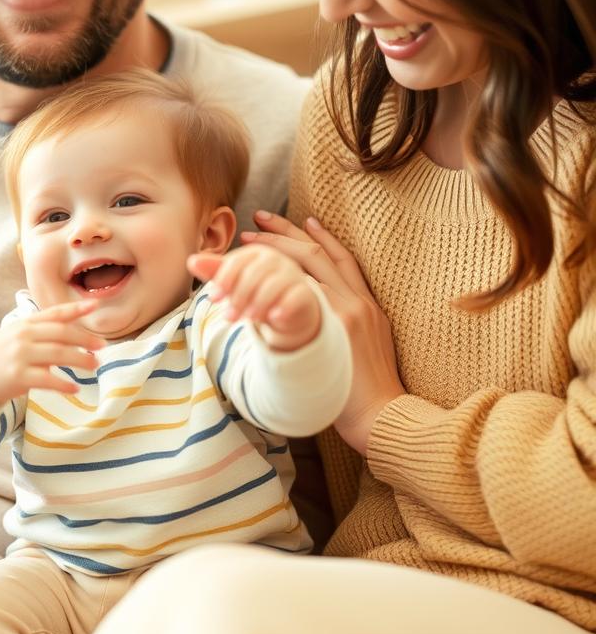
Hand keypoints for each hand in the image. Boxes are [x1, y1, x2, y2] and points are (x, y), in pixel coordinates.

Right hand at [0, 300, 104, 408]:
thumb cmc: (0, 354)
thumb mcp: (18, 335)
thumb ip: (42, 332)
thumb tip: (75, 334)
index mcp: (26, 323)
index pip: (55, 313)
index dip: (76, 308)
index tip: (95, 304)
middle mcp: (24, 335)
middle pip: (61, 333)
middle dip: (85, 338)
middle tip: (102, 346)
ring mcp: (20, 355)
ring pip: (58, 354)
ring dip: (80, 359)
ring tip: (94, 365)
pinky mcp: (17, 376)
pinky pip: (46, 379)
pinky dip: (63, 384)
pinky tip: (75, 389)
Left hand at [187, 244, 321, 351]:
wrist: (285, 310)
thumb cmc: (256, 292)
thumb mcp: (234, 283)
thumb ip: (215, 271)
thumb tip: (191, 261)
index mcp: (257, 253)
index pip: (238, 261)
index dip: (224, 279)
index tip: (214, 298)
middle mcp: (277, 260)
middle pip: (254, 274)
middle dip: (239, 296)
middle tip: (228, 317)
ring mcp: (293, 275)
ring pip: (273, 286)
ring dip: (257, 303)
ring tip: (247, 319)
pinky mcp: (305, 293)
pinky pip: (295, 297)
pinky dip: (283, 307)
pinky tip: (273, 318)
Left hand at [242, 212, 405, 452]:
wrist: (384, 415)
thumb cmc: (370, 392)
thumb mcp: (369, 348)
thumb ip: (351, 327)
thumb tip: (325, 320)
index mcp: (367, 305)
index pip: (342, 258)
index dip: (320, 236)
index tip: (301, 220)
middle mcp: (358, 302)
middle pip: (321, 253)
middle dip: (288, 232)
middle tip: (260, 217)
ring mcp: (348, 312)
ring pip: (310, 264)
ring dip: (277, 247)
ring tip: (250, 237)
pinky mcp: (337, 326)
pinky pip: (306, 291)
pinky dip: (282, 276)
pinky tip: (259, 266)